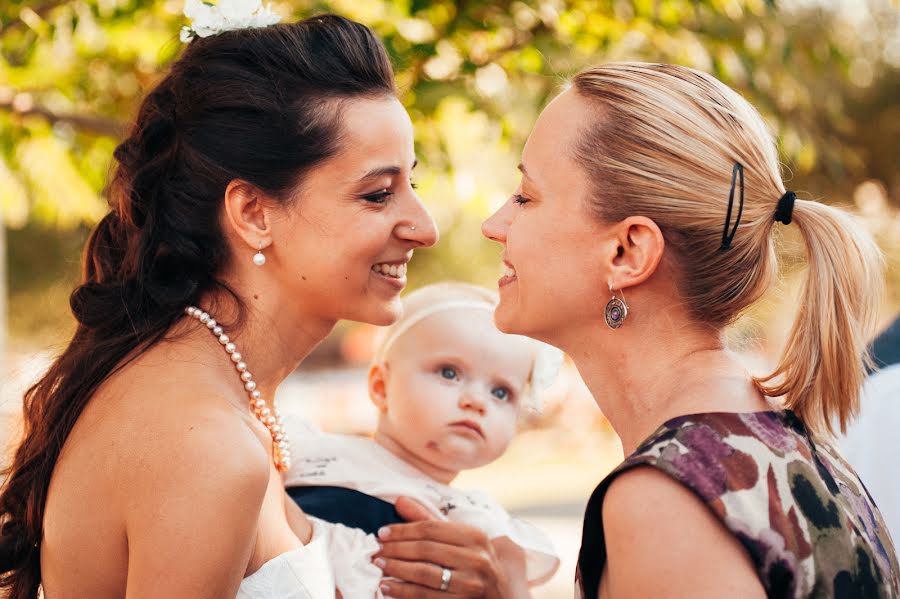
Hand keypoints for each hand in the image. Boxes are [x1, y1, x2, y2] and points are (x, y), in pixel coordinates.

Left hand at [373, 496, 508, 597]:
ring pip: (424, 574)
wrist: (498, 595)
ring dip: (396, 570)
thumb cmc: (472, 561)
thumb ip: (428, 519)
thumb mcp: (457, 538)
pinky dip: (402, 592)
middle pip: (426, 550)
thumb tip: (399, 501)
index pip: (431, 528)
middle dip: (396, 550)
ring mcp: (470, 585)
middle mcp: (476, 559)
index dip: (403, 530)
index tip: (382, 533)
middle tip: (376, 551)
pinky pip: (425, 597)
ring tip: (379, 566)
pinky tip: (387, 587)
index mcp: (474, 536)